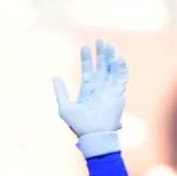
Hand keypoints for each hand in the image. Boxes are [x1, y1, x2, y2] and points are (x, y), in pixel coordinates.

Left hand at [52, 39, 127, 157]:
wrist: (94, 135)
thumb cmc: (79, 124)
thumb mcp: (65, 107)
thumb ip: (60, 91)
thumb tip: (55, 76)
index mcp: (87, 90)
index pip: (87, 70)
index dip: (86, 58)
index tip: (85, 46)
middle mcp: (99, 88)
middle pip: (101, 66)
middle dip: (101, 53)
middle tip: (100, 40)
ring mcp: (109, 90)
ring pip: (112, 70)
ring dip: (111, 58)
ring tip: (110, 45)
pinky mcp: (118, 94)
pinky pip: (121, 78)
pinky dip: (121, 68)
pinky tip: (119, 58)